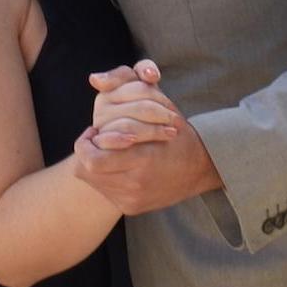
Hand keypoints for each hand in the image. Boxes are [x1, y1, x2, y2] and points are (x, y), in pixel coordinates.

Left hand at [73, 71, 223, 212]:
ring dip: (93, 163)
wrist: (200, 169)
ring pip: (92, 181)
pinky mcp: (131, 208)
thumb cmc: (176, 131)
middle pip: (88, 171)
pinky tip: (115, 165)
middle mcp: (137, 183)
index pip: (93, 159)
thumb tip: (95, 79)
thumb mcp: (159, 102)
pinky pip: (104, 191)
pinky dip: (103, 176)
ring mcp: (133, 198)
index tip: (95, 130)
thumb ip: (127, 85)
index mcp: (144, 159)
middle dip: (85, 152)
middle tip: (94, 140)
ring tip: (105, 150)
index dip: (87, 142)